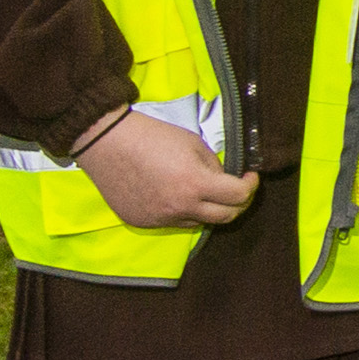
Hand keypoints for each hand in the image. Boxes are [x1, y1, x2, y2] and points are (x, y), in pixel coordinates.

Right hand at [75, 108, 258, 229]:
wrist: (107, 143)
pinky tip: (172, 193)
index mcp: (195, 185)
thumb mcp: (193, 143)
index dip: (251, 186)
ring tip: (200, 190)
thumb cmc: (151, 136)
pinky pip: (172, 222)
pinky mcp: (143, 222)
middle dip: (238, 204)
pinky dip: (180, 211)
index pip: (239, 197)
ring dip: (207, 209)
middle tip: (236, 190)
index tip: (250, 177)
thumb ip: (213, 166)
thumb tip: (223, 181)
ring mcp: (160, 219)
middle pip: (225, 218)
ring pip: (197, 222)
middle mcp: (180, 208)